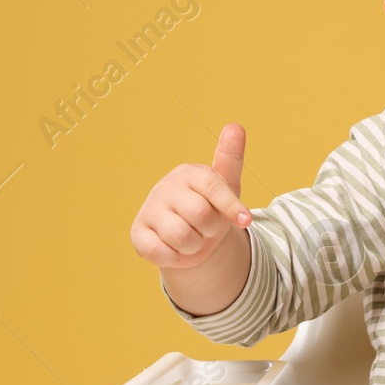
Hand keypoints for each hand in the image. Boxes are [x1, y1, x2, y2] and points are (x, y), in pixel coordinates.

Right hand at [130, 124, 253, 269]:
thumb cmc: (210, 207)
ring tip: (192, 237)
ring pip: (183, 237)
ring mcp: (149, 210)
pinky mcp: (137, 234)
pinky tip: (174, 248)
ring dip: (195, 246)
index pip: (214, 188)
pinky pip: (161, 252)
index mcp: (189, 173)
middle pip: (201, 216)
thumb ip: (230, 159)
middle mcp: (166, 187)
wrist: (188, 239)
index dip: (232, 207)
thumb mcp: (225, 186)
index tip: (247, 220)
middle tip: (207, 227)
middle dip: (211, 229)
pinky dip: (175, 257)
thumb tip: (236, 126)